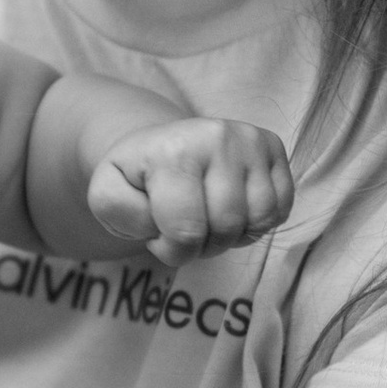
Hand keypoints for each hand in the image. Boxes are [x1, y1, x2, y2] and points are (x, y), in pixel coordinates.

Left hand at [87, 116, 293, 267]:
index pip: (187, 233)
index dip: (172, 250)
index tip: (159, 234)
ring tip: (209, 217)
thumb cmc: (136, 178)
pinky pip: (280, 208)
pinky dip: (257, 221)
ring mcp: (249, 139)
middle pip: (226, 228)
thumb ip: (120, 213)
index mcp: (173, 151)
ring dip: (233, 234)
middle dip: (203, 244)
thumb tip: (165, 223)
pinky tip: (233, 208)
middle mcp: (217, 136)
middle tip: (185, 227)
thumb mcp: (106, 194)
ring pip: (259, 220)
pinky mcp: (273, 146)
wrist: (161, 144)